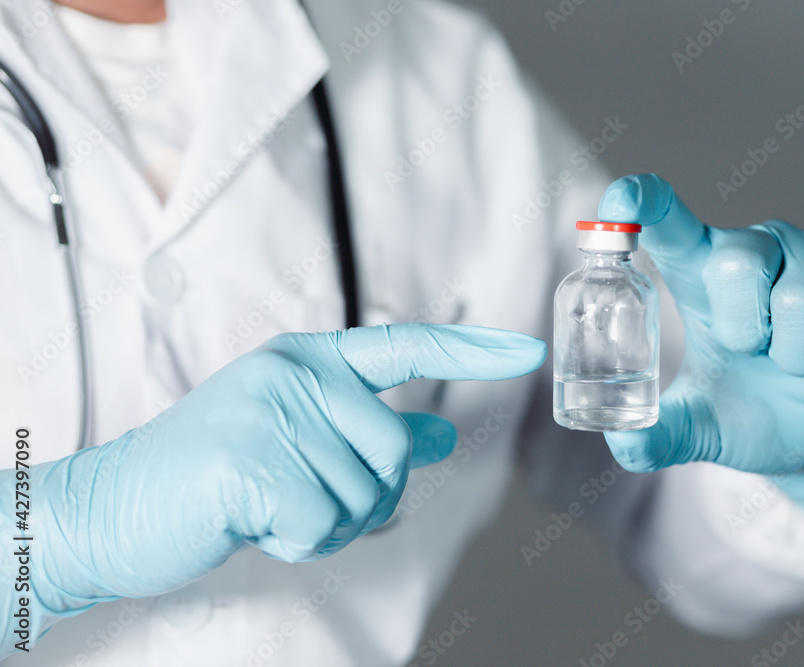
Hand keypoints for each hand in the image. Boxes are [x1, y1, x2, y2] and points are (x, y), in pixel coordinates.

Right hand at [22, 324, 544, 617]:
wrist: (115, 508)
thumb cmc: (215, 475)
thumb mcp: (297, 441)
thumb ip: (366, 431)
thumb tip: (435, 433)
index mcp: (307, 358)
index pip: (405, 345)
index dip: (472, 348)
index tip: (528, 350)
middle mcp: (295, 372)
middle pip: (394, 451)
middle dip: (365, 498)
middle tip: (307, 502)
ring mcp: (272, 412)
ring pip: (364, 494)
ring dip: (329, 523)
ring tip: (271, 505)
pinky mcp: (254, 461)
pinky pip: (326, 525)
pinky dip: (300, 542)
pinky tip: (255, 520)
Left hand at [596, 174, 803, 516]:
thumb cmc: (759, 416)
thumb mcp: (702, 429)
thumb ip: (660, 433)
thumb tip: (622, 443)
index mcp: (706, 275)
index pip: (672, 224)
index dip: (648, 204)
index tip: (623, 200)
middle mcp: (763, 251)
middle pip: (739, 258)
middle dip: (744, 328)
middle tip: (756, 356)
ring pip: (803, 294)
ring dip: (800, 353)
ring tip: (803, 365)